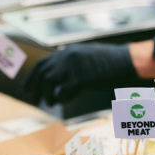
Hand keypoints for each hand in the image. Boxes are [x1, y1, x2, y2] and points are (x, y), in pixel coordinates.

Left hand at [21, 43, 138, 105]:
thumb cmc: (112, 63)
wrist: (127, 61)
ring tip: (50, 103)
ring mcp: (73, 66)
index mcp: (68, 51)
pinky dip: (62, 98)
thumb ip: (73, 66)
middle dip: (34, 87)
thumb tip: (61, 80)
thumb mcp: (88, 59)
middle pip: (42, 72)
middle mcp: (67, 56)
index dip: (33, 76)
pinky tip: (66, 100)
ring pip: (48, 82)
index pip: (43, 63)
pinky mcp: (80, 78)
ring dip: (47, 95)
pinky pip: (62, 91)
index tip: (27, 87)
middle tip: (33, 99)